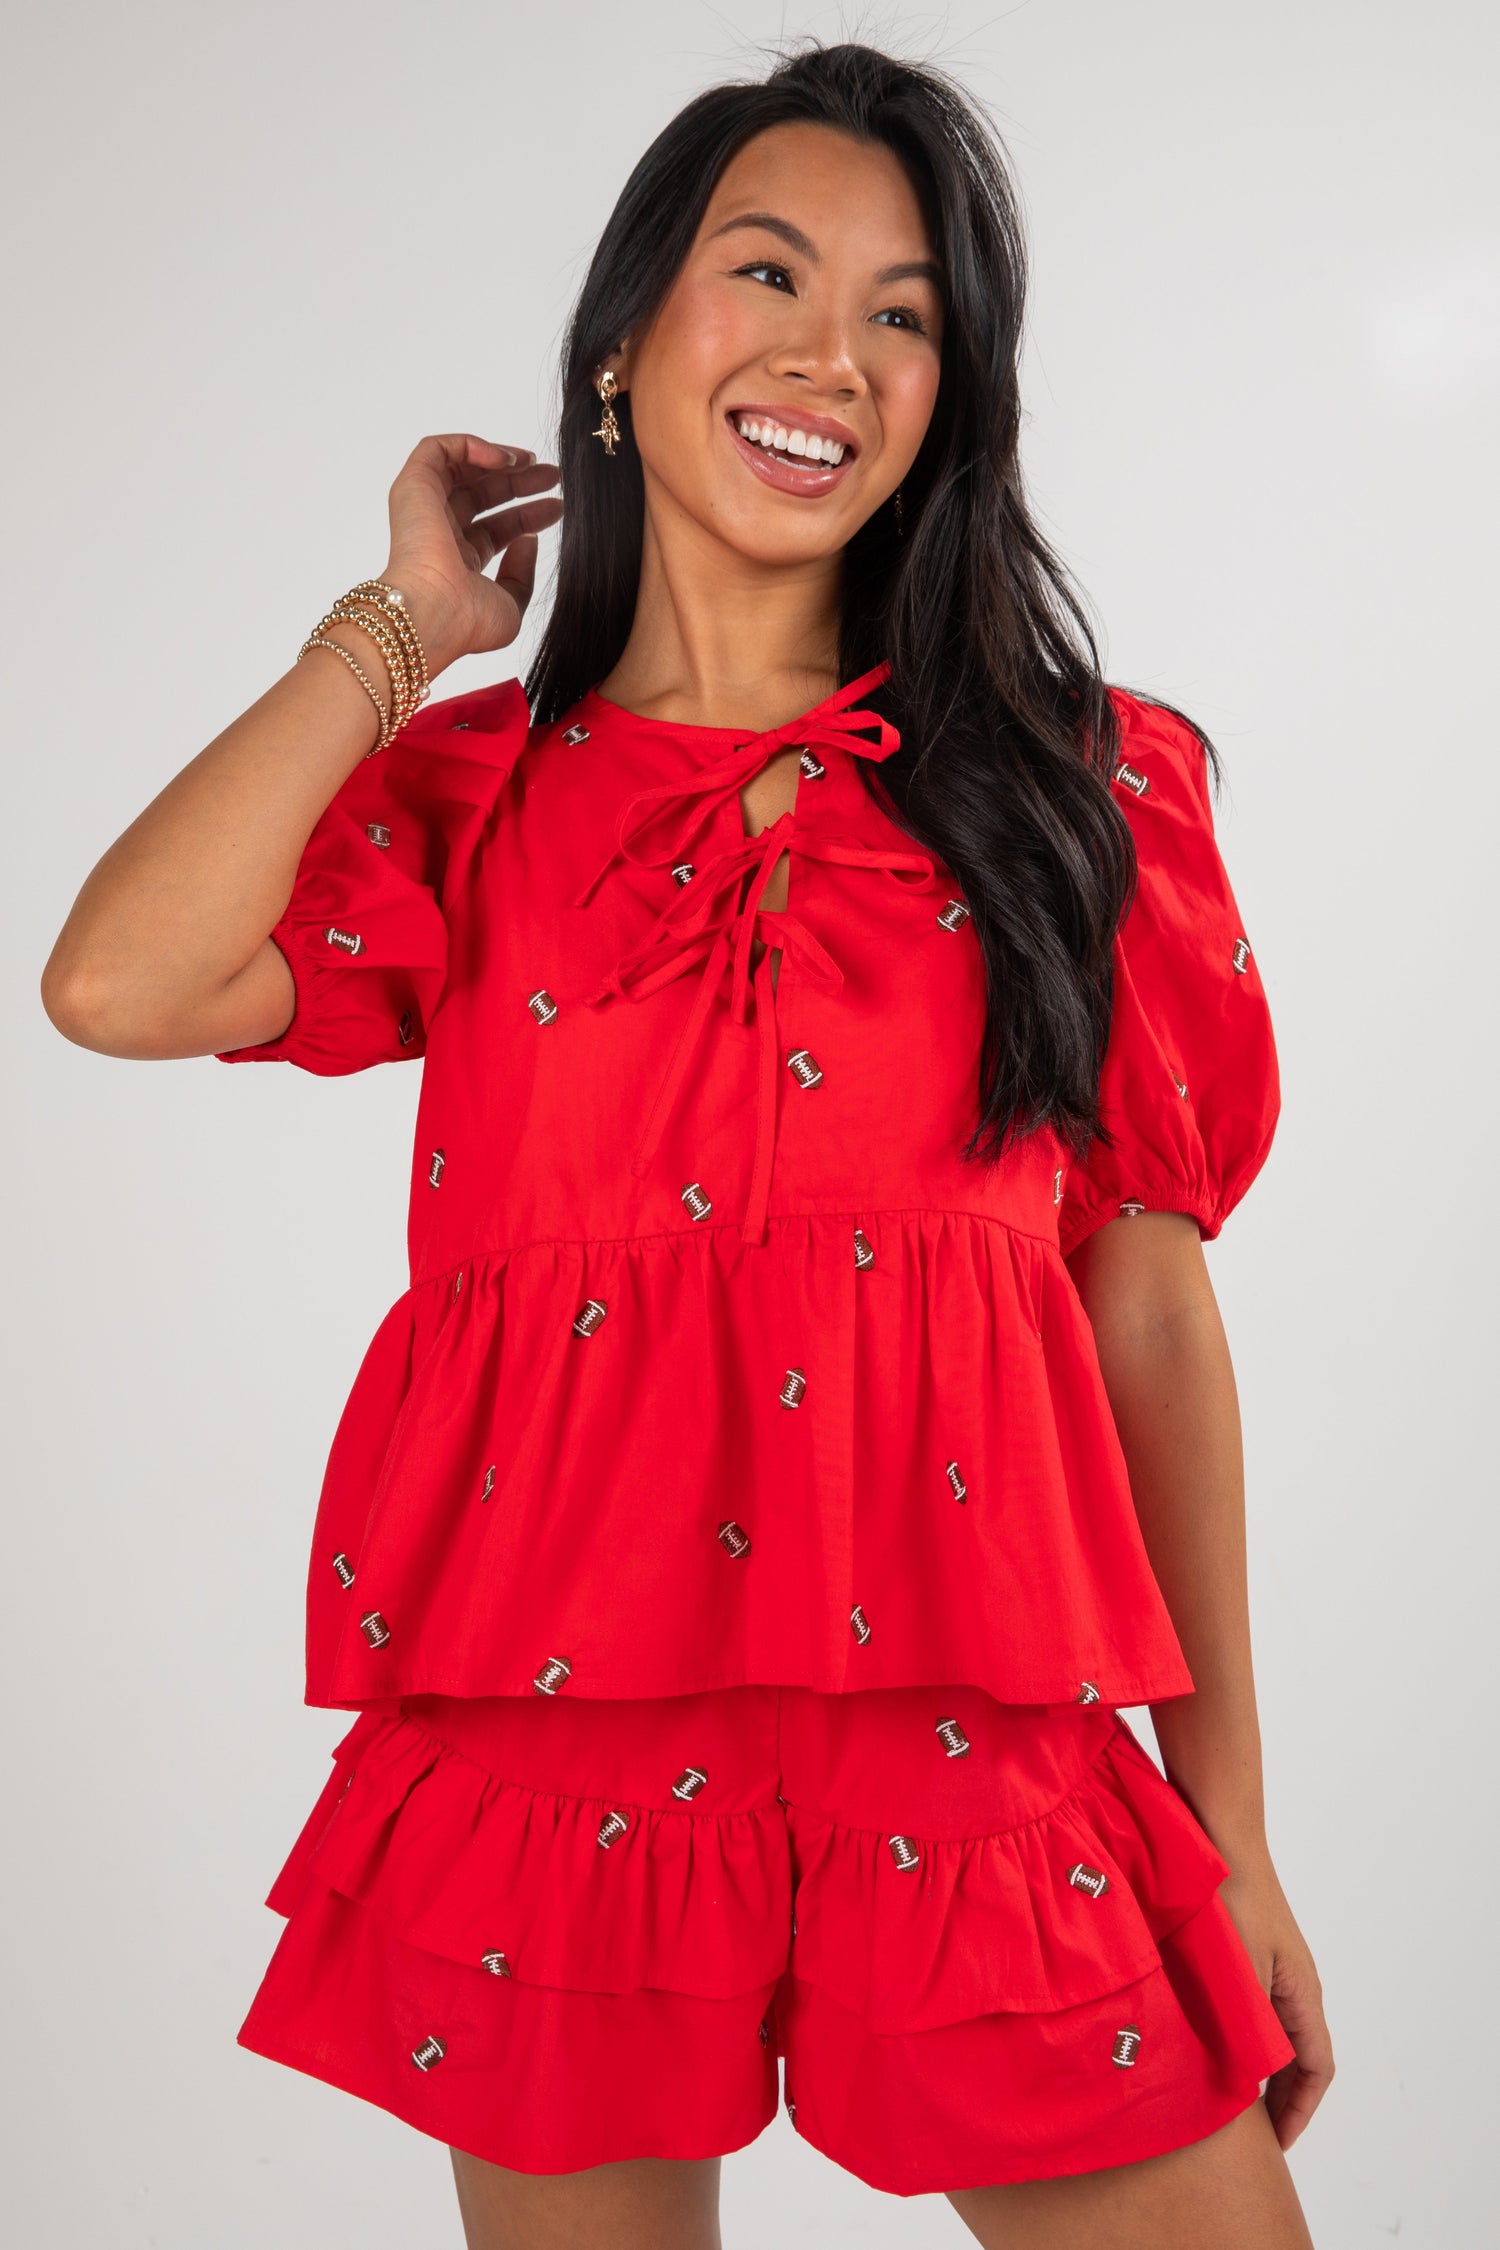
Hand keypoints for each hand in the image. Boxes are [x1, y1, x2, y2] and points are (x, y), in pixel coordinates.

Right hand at [381, 431, 562, 676]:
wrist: (433, 611)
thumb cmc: (466, 619)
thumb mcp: (510, 605)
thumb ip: (523, 575)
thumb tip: (529, 539)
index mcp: (458, 561)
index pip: (495, 529)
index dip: (527, 515)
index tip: (556, 507)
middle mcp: (440, 533)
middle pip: (483, 496)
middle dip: (519, 483)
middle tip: (553, 477)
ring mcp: (425, 509)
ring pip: (462, 469)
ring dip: (499, 459)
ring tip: (533, 461)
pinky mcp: (413, 487)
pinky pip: (439, 450)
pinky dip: (472, 446)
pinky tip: (505, 460)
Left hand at [1218, 1852, 1334, 2149]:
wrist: (1218, 1831)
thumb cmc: (1231, 1895)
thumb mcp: (1240, 1971)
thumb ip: (1245, 2026)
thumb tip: (1241, 2081)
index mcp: (1301, 1992)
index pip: (1316, 2067)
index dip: (1300, 2109)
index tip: (1278, 2143)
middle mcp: (1291, 1981)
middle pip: (1297, 2055)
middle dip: (1280, 2098)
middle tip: (1252, 2133)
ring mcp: (1267, 1963)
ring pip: (1272, 2030)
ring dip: (1258, 2066)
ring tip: (1228, 2096)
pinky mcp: (1242, 1947)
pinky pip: (1249, 2004)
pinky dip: (1237, 2033)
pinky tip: (1206, 2040)